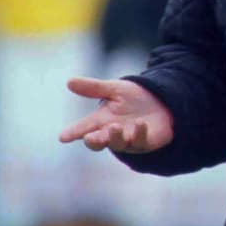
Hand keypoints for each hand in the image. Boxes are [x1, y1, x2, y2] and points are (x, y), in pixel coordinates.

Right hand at [59, 76, 174, 152]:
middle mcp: (113, 133)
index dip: (73, 132)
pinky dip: (139, 133)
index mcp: (101, 121)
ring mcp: (129, 140)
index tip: (63, 137)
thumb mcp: (114, 89)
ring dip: (115, 137)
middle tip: (89, 137)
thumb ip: (94, 88)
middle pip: (98, 142)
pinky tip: (139, 124)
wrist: (162, 101)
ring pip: (119, 144)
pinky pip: (141, 142)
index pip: (84, 128)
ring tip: (114, 126)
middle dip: (94, 140)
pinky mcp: (146, 142)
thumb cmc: (134, 97)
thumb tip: (69, 81)